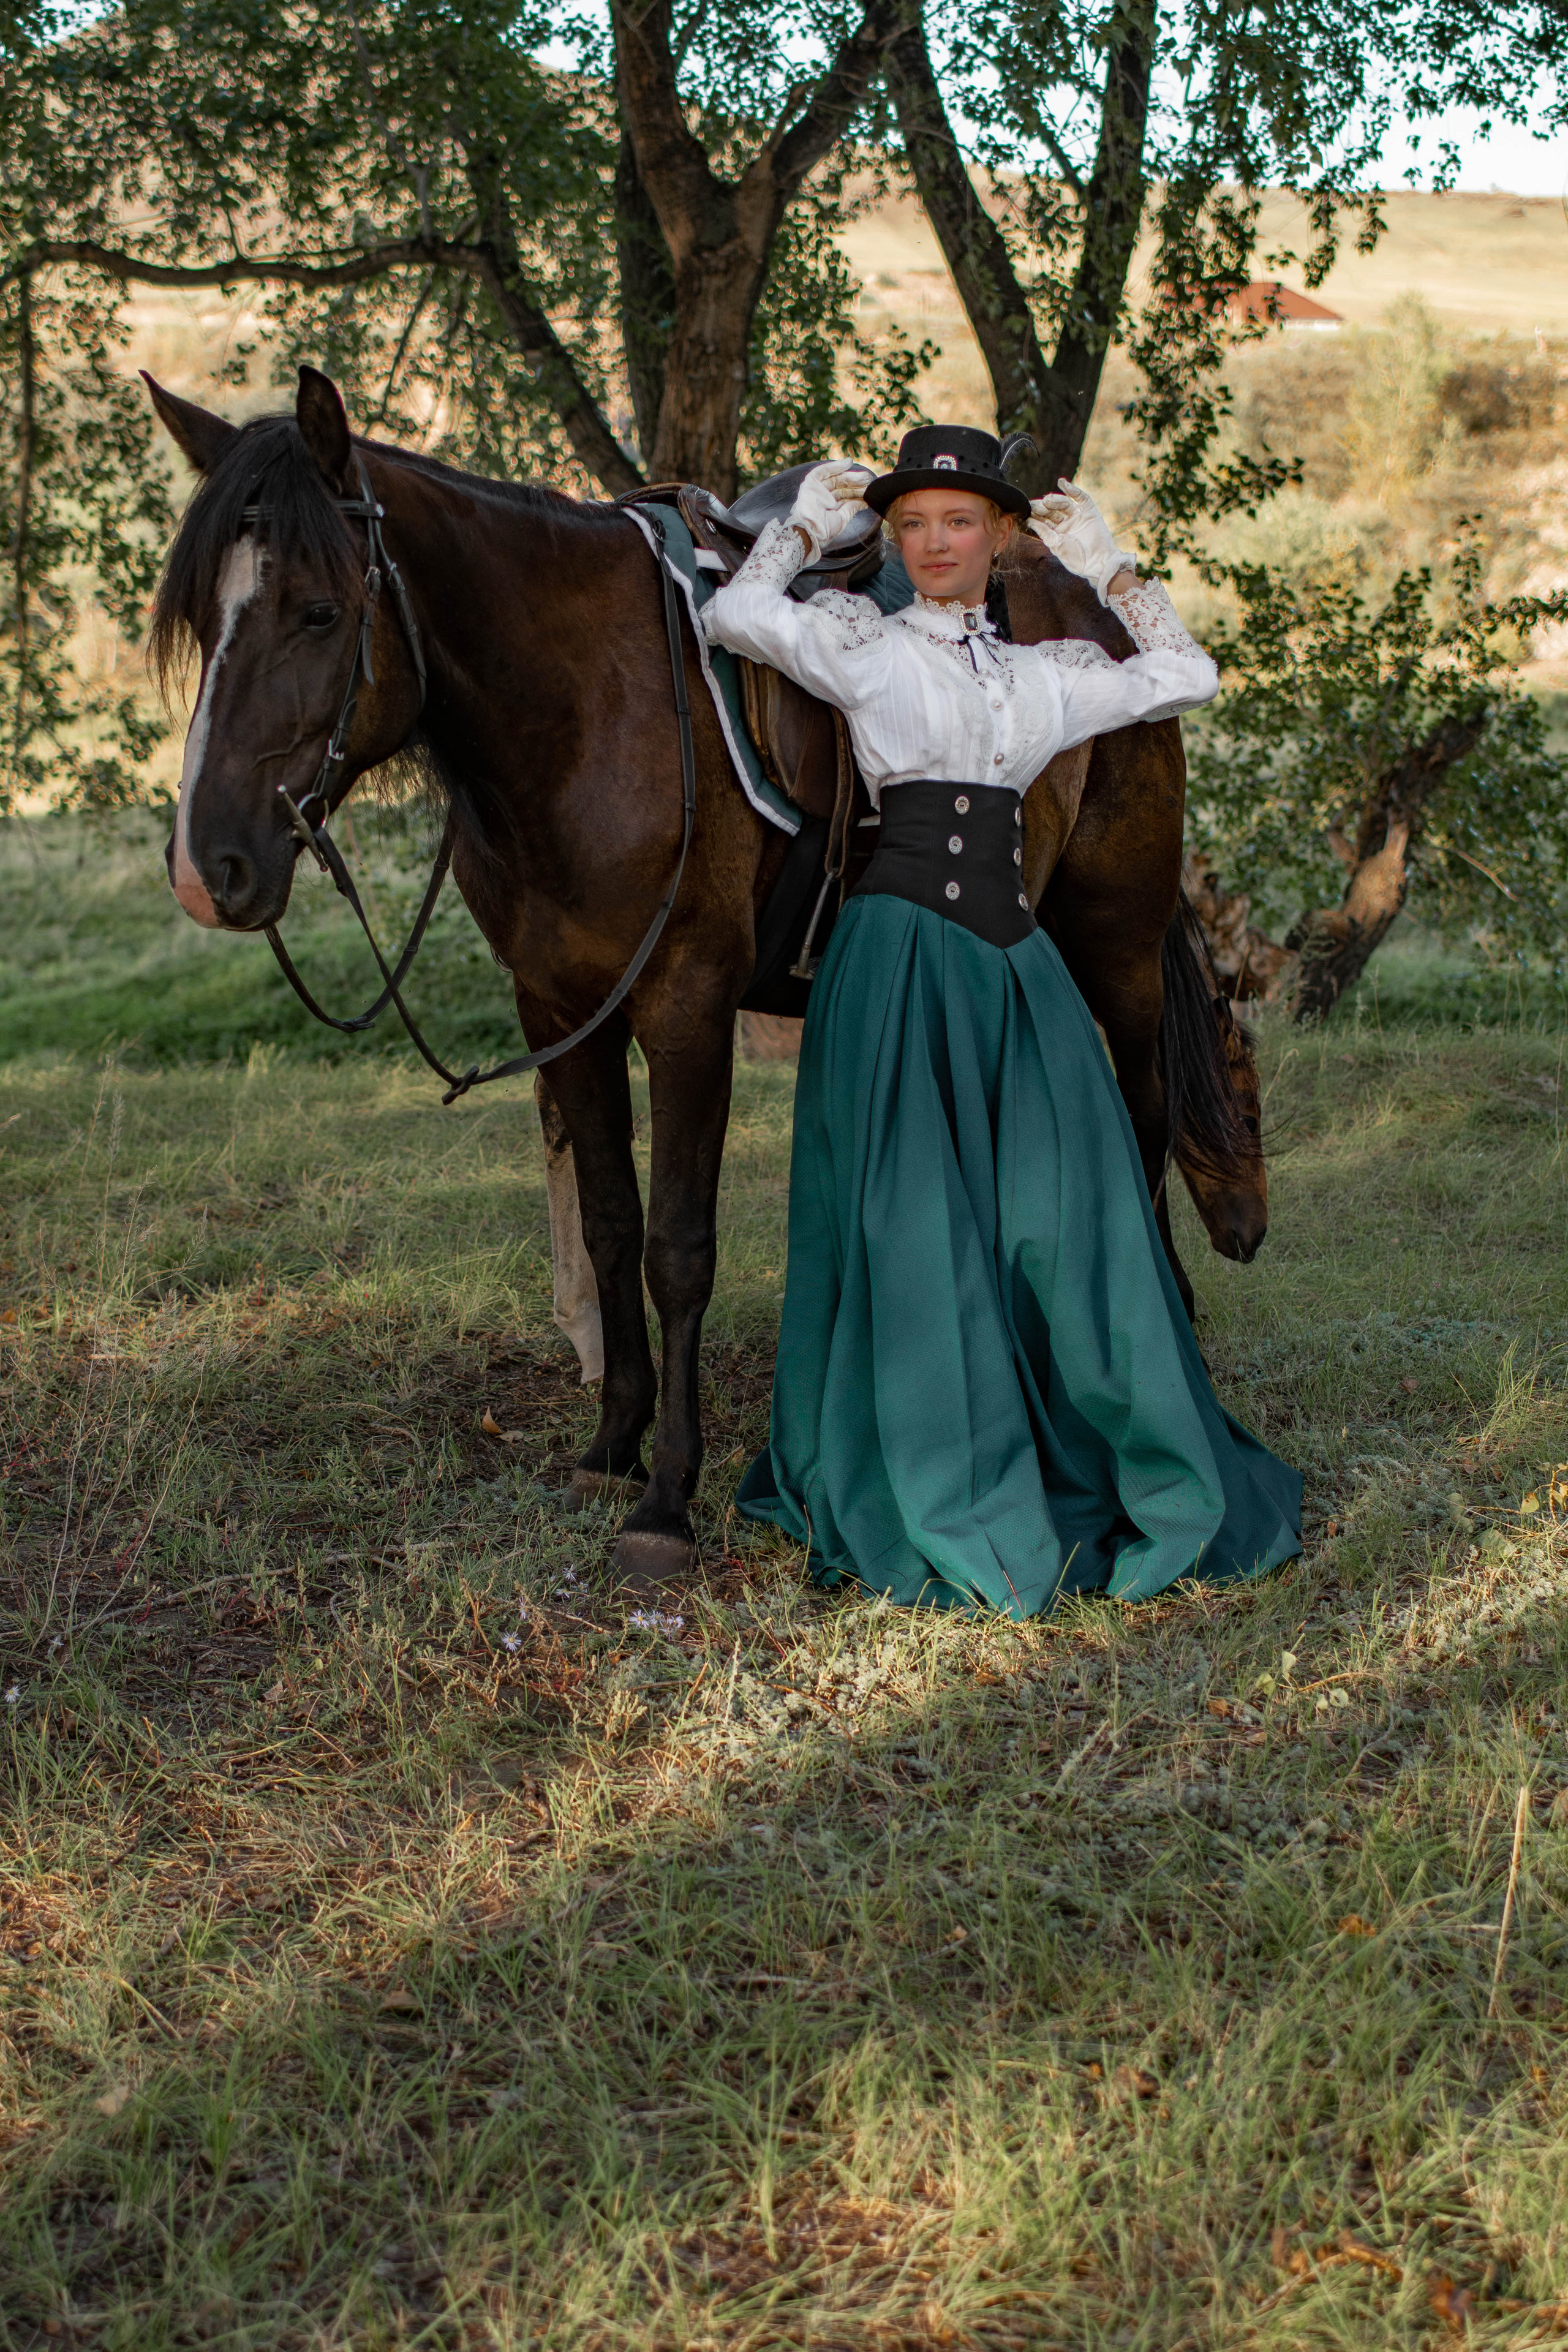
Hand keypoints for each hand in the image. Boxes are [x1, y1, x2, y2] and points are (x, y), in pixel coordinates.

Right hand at [787, 462, 874, 558]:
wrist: (812, 531)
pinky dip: (835, 466)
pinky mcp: (809, 484)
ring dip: (850, 476)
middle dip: (855, 483)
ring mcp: (815, 491)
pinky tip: (848, 463)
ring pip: (835, 479)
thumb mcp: (842, 519)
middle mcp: (821, 499)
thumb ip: (851, 508)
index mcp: (828, 509)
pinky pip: (823, 471)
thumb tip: (862, 502)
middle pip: (841, 487)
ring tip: (864, 476)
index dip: (856, 493)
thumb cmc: (825, 530)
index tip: (869, 490)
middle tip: (869, 481)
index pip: (844, 497)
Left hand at [1027, 478, 1135, 602]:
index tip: (1027, 508)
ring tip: (1048, 499)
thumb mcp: (1056, 545)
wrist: (1098, 563)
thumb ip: (1043, 532)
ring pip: (1064, 504)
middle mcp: (1067, 524)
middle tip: (1037, 505)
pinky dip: (1072, 490)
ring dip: (1055, 500)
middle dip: (1044, 507)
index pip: (1044, 520)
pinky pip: (1081, 498)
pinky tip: (1062, 483)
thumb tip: (1029, 521)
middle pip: (1053, 510)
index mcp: (1057, 534)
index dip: (1036, 514)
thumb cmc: (1076, 559)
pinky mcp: (1090, 512)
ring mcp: (1078, 517)